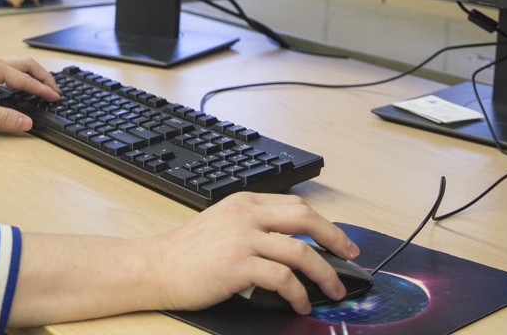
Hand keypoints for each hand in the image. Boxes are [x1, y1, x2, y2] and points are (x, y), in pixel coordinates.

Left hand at [0, 55, 59, 130]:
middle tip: (55, 90)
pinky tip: (22, 85)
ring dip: (33, 74)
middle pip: (26, 64)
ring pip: (18, 64)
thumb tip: (26, 123)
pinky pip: (9, 67)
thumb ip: (3, 117)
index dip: (42, 90)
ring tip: (44, 86)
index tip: (55, 98)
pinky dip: (22, 74)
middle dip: (43, 77)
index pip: (25, 79)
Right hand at [153, 193, 359, 314]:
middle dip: (335, 239)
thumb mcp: (222, 224)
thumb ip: (254, 226)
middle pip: (305, 218)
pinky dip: (298, 294)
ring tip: (332, 291)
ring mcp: (242, 239)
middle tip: (349, 257)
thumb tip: (294, 245)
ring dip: (325, 274)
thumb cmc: (187, 252)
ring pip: (301, 251)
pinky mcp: (238, 265)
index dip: (324, 223)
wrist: (156, 267)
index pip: (295, 205)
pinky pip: (283, 278)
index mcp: (244, 202)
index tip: (339, 240)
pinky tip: (299, 304)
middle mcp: (245, 215)